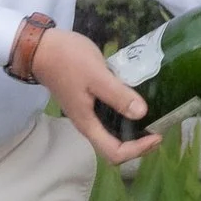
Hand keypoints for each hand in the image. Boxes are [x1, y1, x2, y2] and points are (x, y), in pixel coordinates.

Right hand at [31, 23, 159, 159]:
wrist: (41, 48)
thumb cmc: (67, 60)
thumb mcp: (97, 75)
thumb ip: (118, 95)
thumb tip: (142, 114)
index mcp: (88, 123)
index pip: (115, 153)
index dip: (138, 150)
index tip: (157, 135)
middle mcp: (88, 123)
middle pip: (116, 147)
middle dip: (140, 143)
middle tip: (160, 126)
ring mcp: (88, 113)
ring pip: (114, 133)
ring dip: (134, 130)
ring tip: (154, 116)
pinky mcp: (89, 101)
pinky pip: (111, 117)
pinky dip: (126, 115)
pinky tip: (137, 100)